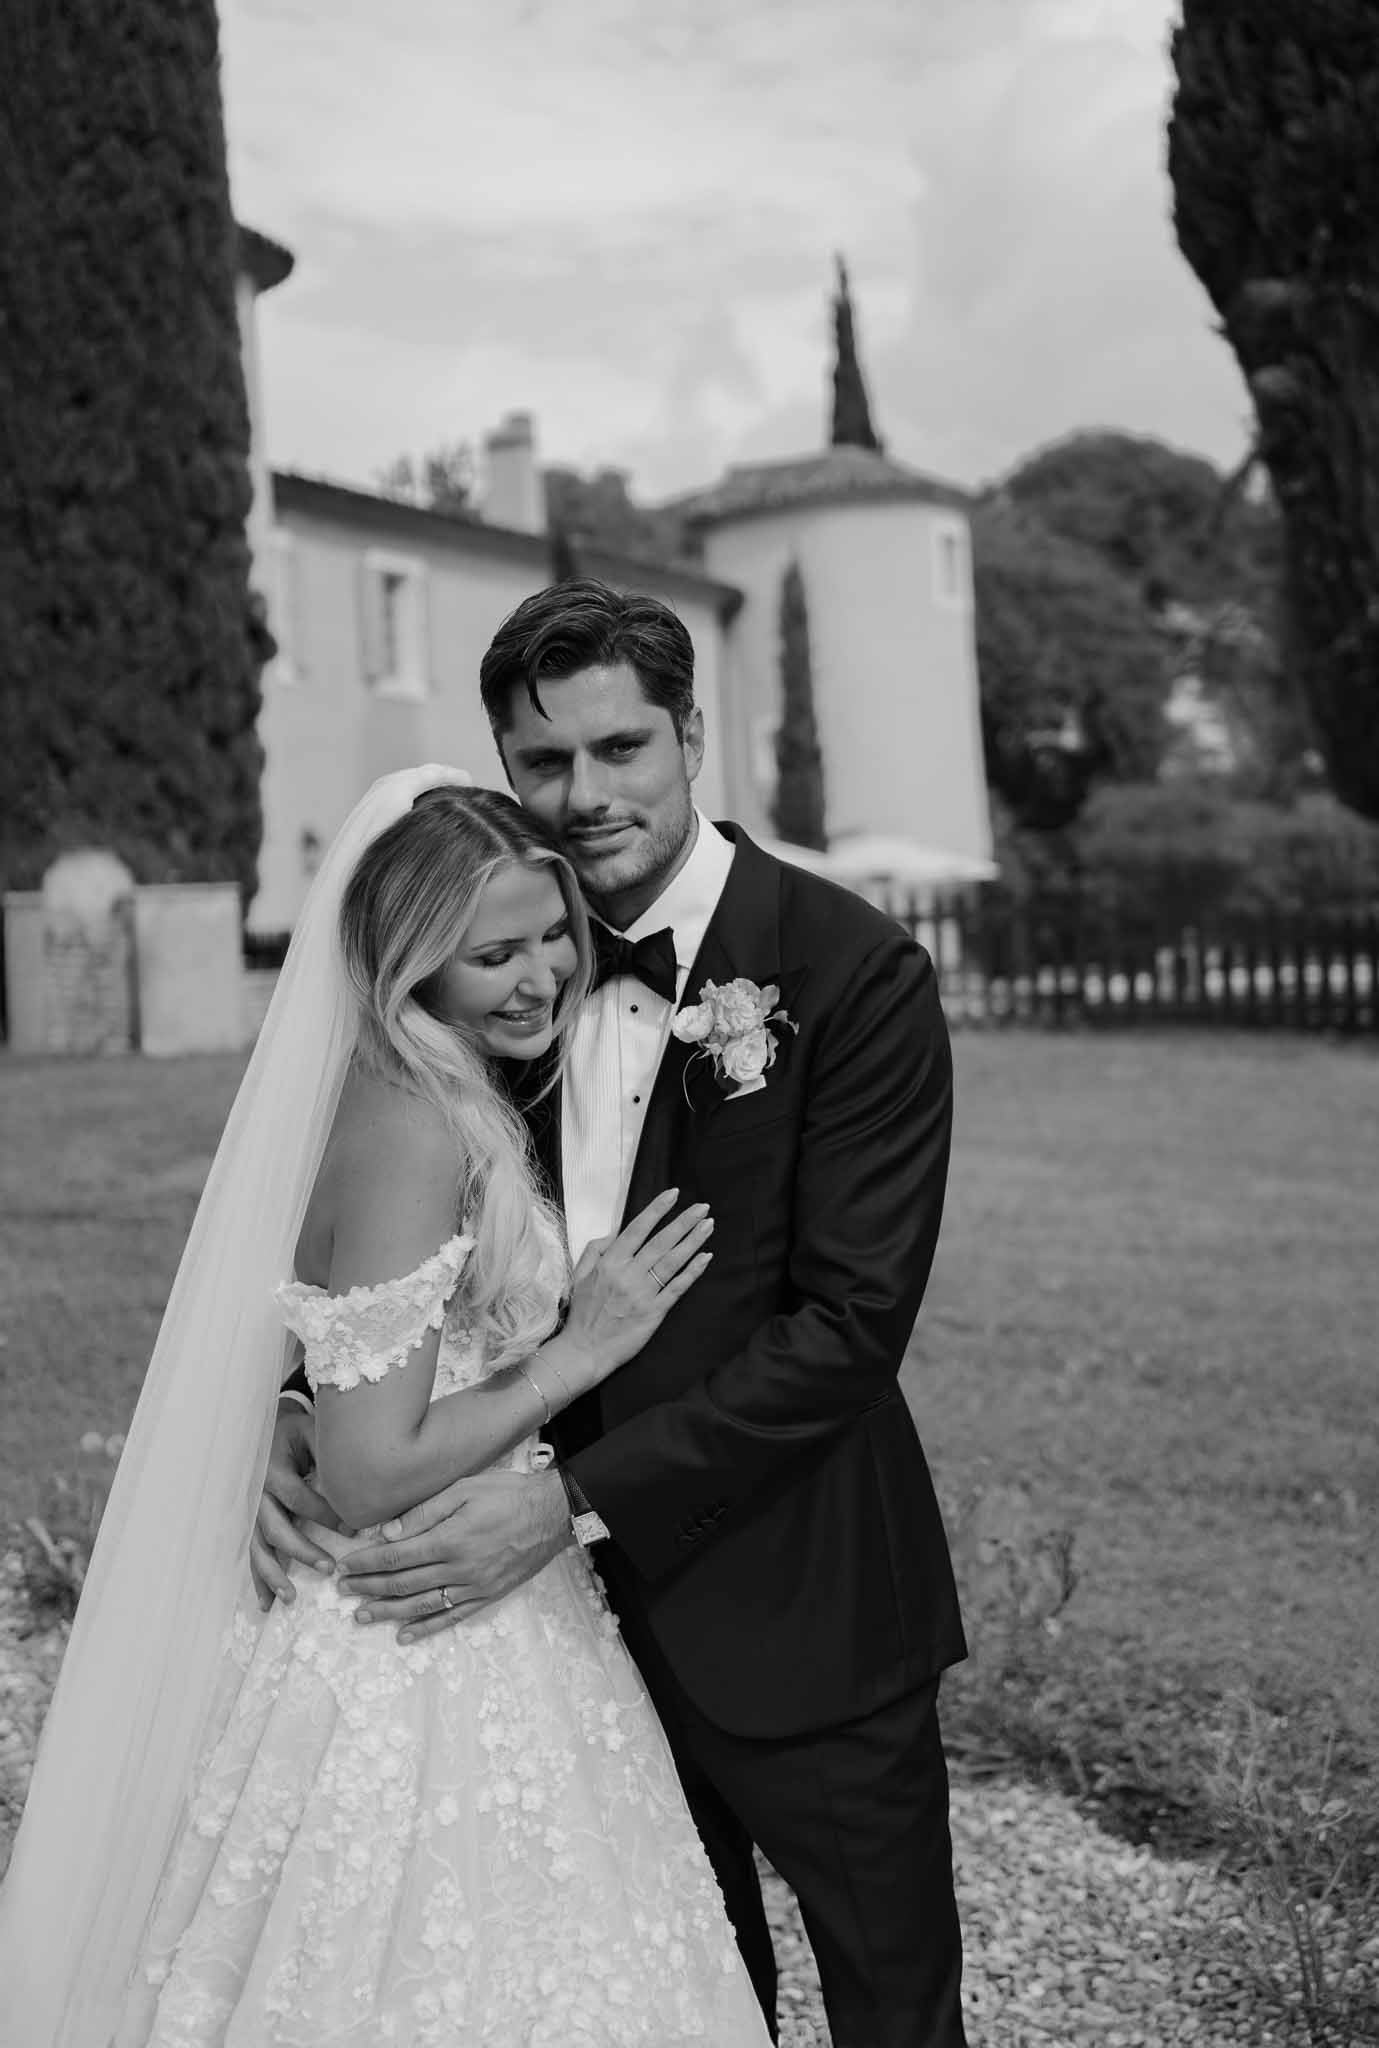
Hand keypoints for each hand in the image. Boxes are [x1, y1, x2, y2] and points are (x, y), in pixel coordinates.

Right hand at [250, 1404, 344, 1610]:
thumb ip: (332, 1456)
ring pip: (258, 1546)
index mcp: (274, 1468)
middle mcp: (257, 1492)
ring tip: (290, 1597)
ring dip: (272, 1573)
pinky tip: (266, 1602)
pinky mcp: (250, 1521)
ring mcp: (251, 1509)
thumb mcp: (314, 1434)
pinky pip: (252, 1551)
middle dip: (300, 1550)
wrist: (269, 1428)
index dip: (324, 1514)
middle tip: (328, 1568)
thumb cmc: (298, 1432)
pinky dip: (258, 1578)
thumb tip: (368, 1479)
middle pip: (275, 1527)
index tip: (352, 1530)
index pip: (298, 1496)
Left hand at [337, 1470, 570, 1641]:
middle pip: (403, 1582)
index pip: (397, 1556)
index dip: (367, 1562)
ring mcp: (473, 1586)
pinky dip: (427, 1629)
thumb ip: (424, 1512)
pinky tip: (405, 1636)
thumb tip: (388, 1533)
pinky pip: (452, 1617)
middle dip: (369, 1587)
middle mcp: (458, 1568)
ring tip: (362, 1617)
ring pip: (422, 1605)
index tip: (344, 1566)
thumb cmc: (508, 1494)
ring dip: (388, 1612)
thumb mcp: (464, 1488)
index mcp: (449, 1539)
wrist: (553, 1514)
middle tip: (343, 1591)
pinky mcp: (487, 1595)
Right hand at [561, 1187, 713, 1383]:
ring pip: (672, 1262)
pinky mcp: (654, 1313)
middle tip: (703, 1207)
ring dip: (692, 1242)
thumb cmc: (582, 1313)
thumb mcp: (578, 1276)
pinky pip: (677, 1288)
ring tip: (709, 1226)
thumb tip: (615, 1233)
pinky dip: (692, 1272)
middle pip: (661, 1242)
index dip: (657, 1210)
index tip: (674, 1194)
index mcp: (609, 1263)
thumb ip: (595, 1250)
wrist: (584, 1350)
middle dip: (684, 1222)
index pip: (637, 1229)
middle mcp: (628, 1275)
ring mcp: (642, 1294)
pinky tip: (705, 1258)